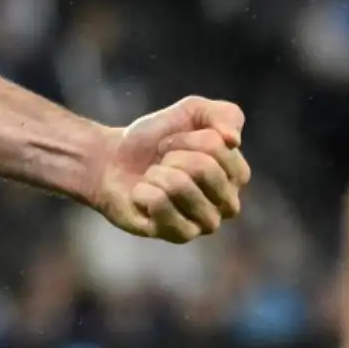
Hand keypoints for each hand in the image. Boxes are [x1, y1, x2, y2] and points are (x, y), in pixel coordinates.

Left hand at [92, 96, 250, 242]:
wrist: (111, 161)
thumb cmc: (154, 139)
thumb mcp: (190, 112)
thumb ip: (222, 114)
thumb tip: (234, 140)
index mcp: (237, 175)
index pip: (218, 145)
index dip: (186, 137)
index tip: (173, 141)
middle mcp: (229, 204)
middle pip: (204, 167)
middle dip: (172, 155)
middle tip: (161, 161)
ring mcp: (205, 224)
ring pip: (180, 185)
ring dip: (156, 173)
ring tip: (153, 178)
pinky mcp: (178, 235)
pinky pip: (159, 203)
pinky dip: (143, 191)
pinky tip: (143, 195)